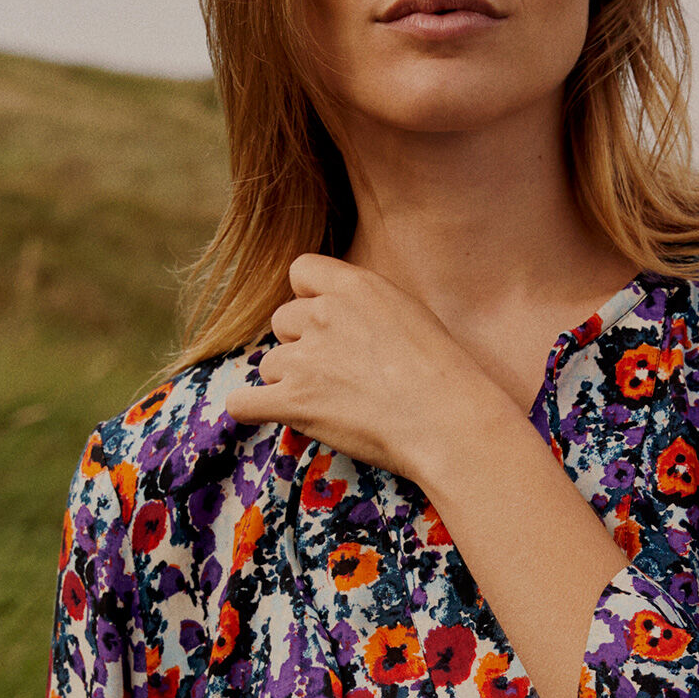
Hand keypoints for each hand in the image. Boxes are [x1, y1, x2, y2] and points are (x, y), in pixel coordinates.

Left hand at [227, 253, 625, 697]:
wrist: (455, 426)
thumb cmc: (454, 381)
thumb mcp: (419, 321)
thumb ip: (380, 313)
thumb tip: (371, 327)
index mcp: (354, 284)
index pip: (300, 272)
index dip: (311, 301)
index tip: (331, 327)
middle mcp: (322, 312)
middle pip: (283, 320)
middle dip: (300, 346)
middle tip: (337, 375)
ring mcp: (303, 356)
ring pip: (268, 363)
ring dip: (287, 382)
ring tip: (329, 405)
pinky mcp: (292, 400)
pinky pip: (243, 400)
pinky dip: (250, 411)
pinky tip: (263, 417)